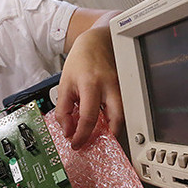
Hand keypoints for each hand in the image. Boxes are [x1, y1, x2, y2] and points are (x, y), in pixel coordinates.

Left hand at [55, 28, 123, 148]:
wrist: (96, 42)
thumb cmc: (80, 62)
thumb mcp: (64, 86)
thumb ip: (63, 111)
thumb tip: (68, 131)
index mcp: (91, 85)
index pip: (89, 117)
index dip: (82, 135)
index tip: (76, 143)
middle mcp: (110, 87)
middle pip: (116, 119)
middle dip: (108, 137)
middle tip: (96, 144)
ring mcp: (121, 88)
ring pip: (123, 115)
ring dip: (112, 129)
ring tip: (99, 134)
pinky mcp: (125, 90)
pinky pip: (122, 109)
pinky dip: (114, 119)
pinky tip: (104, 122)